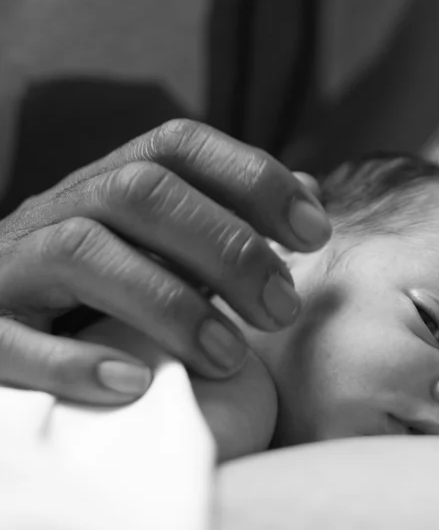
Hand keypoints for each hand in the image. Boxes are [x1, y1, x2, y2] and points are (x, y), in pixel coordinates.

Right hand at [0, 120, 329, 402]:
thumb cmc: (82, 296)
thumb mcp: (152, 249)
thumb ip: (226, 221)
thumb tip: (311, 194)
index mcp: (103, 183)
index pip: (177, 145)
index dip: (252, 175)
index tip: (315, 230)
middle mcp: (54, 210)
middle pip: (139, 191)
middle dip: (224, 244)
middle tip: (282, 308)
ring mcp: (9, 267)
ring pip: (81, 250)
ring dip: (167, 301)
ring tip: (230, 357)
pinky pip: (12, 339)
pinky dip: (75, 361)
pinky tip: (135, 384)